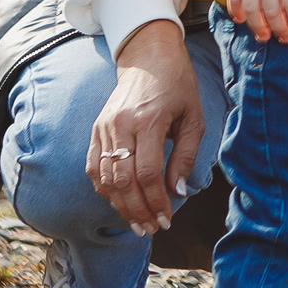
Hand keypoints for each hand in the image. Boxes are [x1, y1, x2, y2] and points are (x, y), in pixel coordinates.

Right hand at [87, 18, 205, 235]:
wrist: (149, 58)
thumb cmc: (178, 87)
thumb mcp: (193, 118)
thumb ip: (185, 156)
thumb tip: (177, 191)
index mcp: (148, 121)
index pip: (147, 173)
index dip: (156, 201)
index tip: (167, 219)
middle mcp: (121, 125)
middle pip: (123, 181)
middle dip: (137, 210)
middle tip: (152, 229)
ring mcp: (104, 128)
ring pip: (104, 178)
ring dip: (120, 205)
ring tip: (137, 224)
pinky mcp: (95, 130)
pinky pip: (93, 168)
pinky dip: (104, 190)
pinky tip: (120, 204)